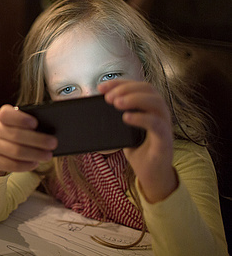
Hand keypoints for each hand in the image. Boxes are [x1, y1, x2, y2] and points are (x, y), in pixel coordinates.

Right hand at [0, 105, 57, 176]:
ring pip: (16, 152)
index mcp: (3, 116)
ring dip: (35, 154)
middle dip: (37, 140)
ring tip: (48, 155)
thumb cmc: (15, 132)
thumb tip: (50, 131)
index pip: (7, 114)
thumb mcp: (20, 124)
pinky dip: (26, 165)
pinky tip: (35, 163)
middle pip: (16, 135)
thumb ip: (31, 125)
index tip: (35, 123)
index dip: (20, 119)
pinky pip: (12, 165)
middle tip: (53, 143)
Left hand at [99, 79, 176, 202]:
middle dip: (126, 89)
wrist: (152, 175)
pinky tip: (126, 118)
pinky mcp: (165, 140)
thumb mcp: (123, 130)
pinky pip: (157, 124)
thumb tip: (93, 107)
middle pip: (148, 89)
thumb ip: (114, 118)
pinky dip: (141, 118)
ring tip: (116, 103)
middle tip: (108, 97)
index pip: (137, 86)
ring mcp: (165, 125)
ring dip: (134, 99)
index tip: (101, 87)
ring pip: (155, 102)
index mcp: (150, 107)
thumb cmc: (138, 150)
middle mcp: (160, 112)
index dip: (119, 83)